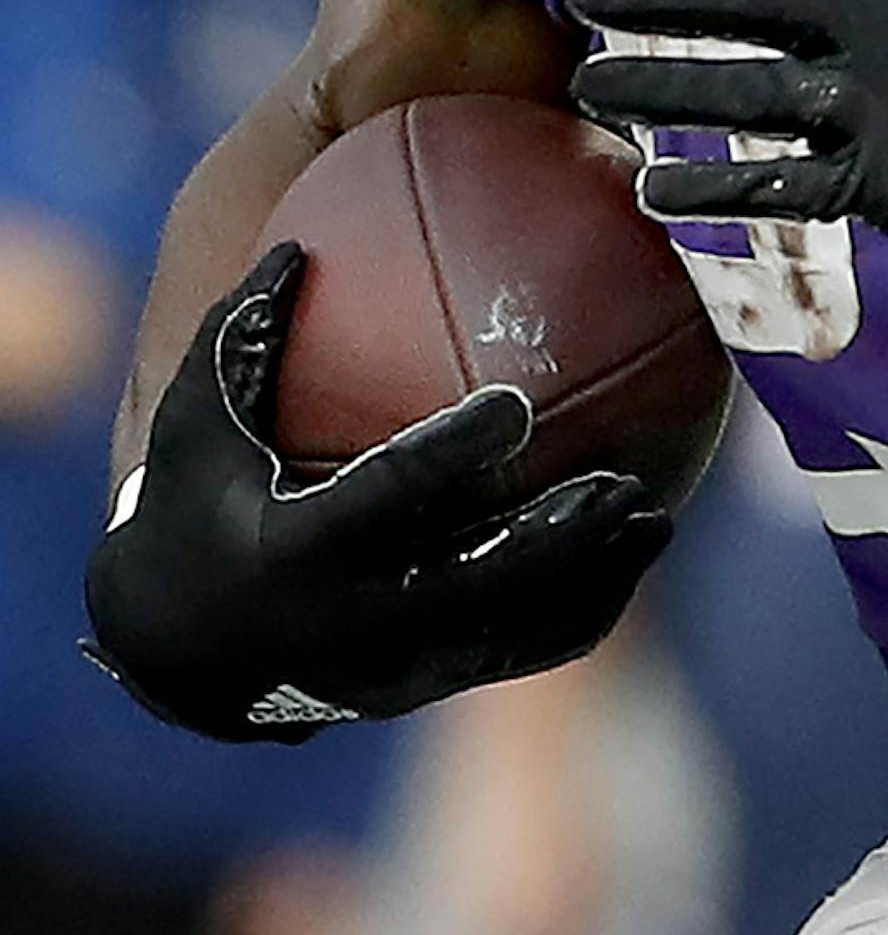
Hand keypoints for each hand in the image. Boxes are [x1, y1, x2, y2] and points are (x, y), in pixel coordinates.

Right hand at [83, 245, 670, 742]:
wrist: (185, 657)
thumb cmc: (194, 506)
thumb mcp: (198, 423)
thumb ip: (244, 339)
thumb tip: (296, 246)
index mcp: (296, 549)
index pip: (389, 496)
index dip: (454, 454)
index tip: (517, 404)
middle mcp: (353, 619)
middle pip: (480, 581)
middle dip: (558, 539)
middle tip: (625, 482)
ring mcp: (396, 667)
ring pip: (517, 632)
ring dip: (594, 581)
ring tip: (656, 522)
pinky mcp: (426, 688)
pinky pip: (521, 656)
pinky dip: (582, 612)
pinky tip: (628, 559)